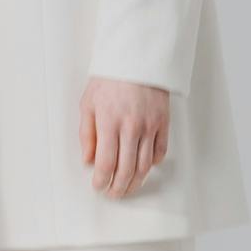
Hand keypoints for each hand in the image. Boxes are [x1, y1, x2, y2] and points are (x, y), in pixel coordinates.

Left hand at [80, 75, 168, 197]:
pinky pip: (160, 152)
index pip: (106, 163)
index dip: (101, 181)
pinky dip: (152, 164)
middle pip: (127, 169)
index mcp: (109, 122)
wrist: (137, 57)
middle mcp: (131, 127)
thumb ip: (86, 134)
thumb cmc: (109, 79)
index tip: (98, 187)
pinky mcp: (163, 123)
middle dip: (118, 187)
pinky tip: (143, 167)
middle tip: (113, 193)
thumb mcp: (88, 103)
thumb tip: (88, 160)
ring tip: (127, 187)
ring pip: (145, 166)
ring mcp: (150, 126)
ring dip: (136, 182)